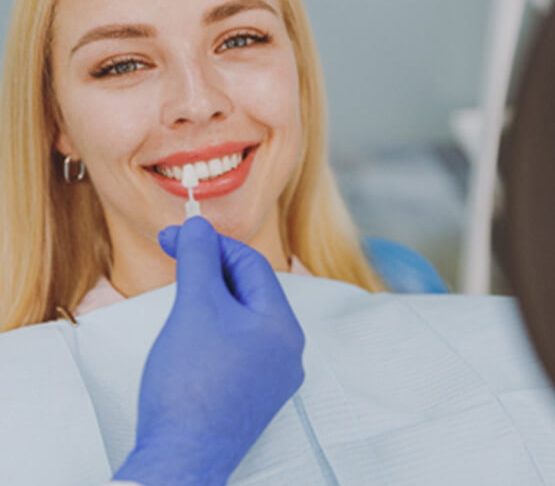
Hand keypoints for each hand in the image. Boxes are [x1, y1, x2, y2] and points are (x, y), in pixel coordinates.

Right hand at [112, 216, 305, 485]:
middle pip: (249, 289)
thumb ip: (198, 258)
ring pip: (242, 316)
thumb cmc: (189, 382)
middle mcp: (287, 351)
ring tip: (180, 287)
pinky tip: (191, 325)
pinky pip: (237, 343)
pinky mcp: (252, 393)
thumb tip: (199, 225)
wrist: (179, 458)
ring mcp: (272, 375)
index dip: (213, 244)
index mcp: (283, 327)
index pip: (251, 266)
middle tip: (176, 254)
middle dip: (211, 268)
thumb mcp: (194, 306)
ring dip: (211, 294)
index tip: (179, 235)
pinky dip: (214, 324)